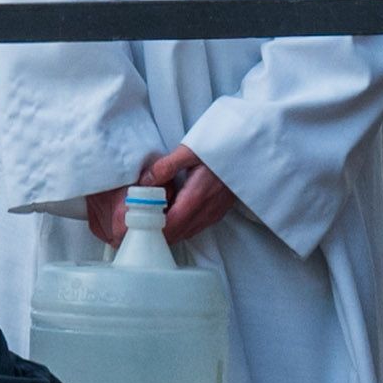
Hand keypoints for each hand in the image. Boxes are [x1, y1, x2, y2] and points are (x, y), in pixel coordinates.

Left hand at [84, 147, 233, 247]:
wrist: (249, 151)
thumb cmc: (221, 148)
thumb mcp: (190, 151)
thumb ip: (166, 167)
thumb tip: (145, 181)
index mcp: (196, 198)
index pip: (168, 226)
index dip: (149, 230)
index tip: (133, 227)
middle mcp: (205, 211)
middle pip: (175, 234)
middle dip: (154, 233)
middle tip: (134, 226)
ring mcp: (212, 214)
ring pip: (184, 233)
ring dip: (167, 230)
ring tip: (149, 219)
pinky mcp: (216, 213)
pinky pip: (193, 227)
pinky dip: (179, 226)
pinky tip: (170, 212)